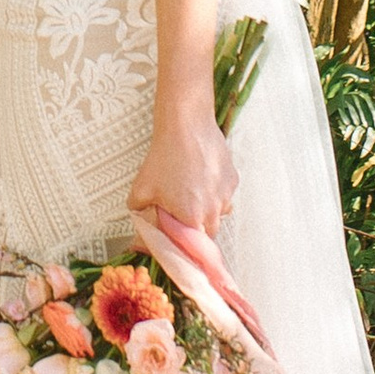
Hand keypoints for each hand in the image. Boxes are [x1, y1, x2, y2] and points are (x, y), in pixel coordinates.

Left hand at [129, 104, 236, 236]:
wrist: (186, 126)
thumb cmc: (164, 158)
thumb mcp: (141, 190)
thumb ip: (141, 215)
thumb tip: (142, 228)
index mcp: (192, 219)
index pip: (193, 247)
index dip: (185, 244)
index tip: (178, 238)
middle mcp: (214, 211)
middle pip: (208, 231)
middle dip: (195, 226)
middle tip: (181, 210)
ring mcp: (226, 195)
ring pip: (218, 212)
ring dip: (206, 207)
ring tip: (190, 188)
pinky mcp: (233, 179)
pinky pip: (224, 194)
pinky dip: (214, 190)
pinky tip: (200, 174)